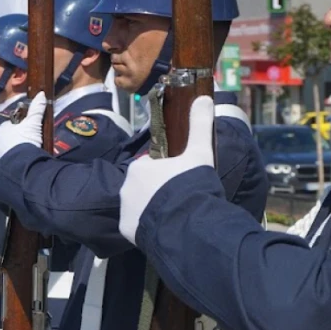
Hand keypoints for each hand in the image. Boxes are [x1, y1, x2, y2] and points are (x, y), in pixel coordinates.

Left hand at [0, 92, 45, 168]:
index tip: (27, 132)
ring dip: (10, 153)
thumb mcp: (34, 124)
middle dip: (14, 141)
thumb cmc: (24, 143)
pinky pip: (1, 164)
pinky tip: (16, 167)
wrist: (18, 168)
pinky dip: (8, 165)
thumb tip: (41, 94)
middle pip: (6, 139)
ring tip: (22, 158)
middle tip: (26, 146)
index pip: (10, 125)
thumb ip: (37, 110)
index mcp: (3, 129)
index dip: (19, 128)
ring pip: (2, 152)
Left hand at [119, 96, 215, 243]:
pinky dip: (147, 227)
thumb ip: (200, 125)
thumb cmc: (189, 184)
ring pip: (138, 207)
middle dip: (157, 191)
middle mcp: (126, 187)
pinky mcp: (127, 231)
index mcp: (140, 167)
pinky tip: (165, 228)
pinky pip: (137, 226)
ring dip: (152, 209)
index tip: (180, 180)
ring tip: (174, 216)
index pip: (151, 166)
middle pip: (143, 187)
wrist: (184, 222)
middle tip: (179, 198)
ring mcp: (125, 210)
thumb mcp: (199, 152)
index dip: (166, 173)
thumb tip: (205, 98)